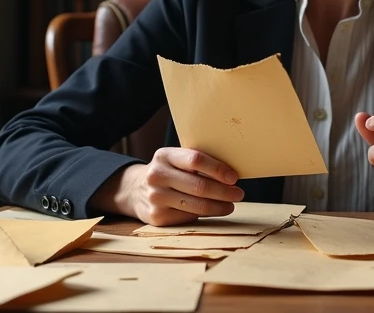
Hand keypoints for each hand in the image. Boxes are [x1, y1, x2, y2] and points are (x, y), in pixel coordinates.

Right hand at [93, 148, 243, 226]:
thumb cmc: (168, 172)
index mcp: (164, 155)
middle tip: (239, 193)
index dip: (218, 169)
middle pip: (199, 186)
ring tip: (230, 204)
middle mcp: (157, 176)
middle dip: (224, 191)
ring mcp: (155, 198)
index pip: (196, 160)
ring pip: (197, 205)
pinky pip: (189, 217)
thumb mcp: (175, 159)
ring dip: (219, 206)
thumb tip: (231, 173)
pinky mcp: (157, 217)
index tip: (234, 177)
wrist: (135, 190)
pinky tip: (214, 210)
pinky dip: (206, 215)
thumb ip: (196, 162)